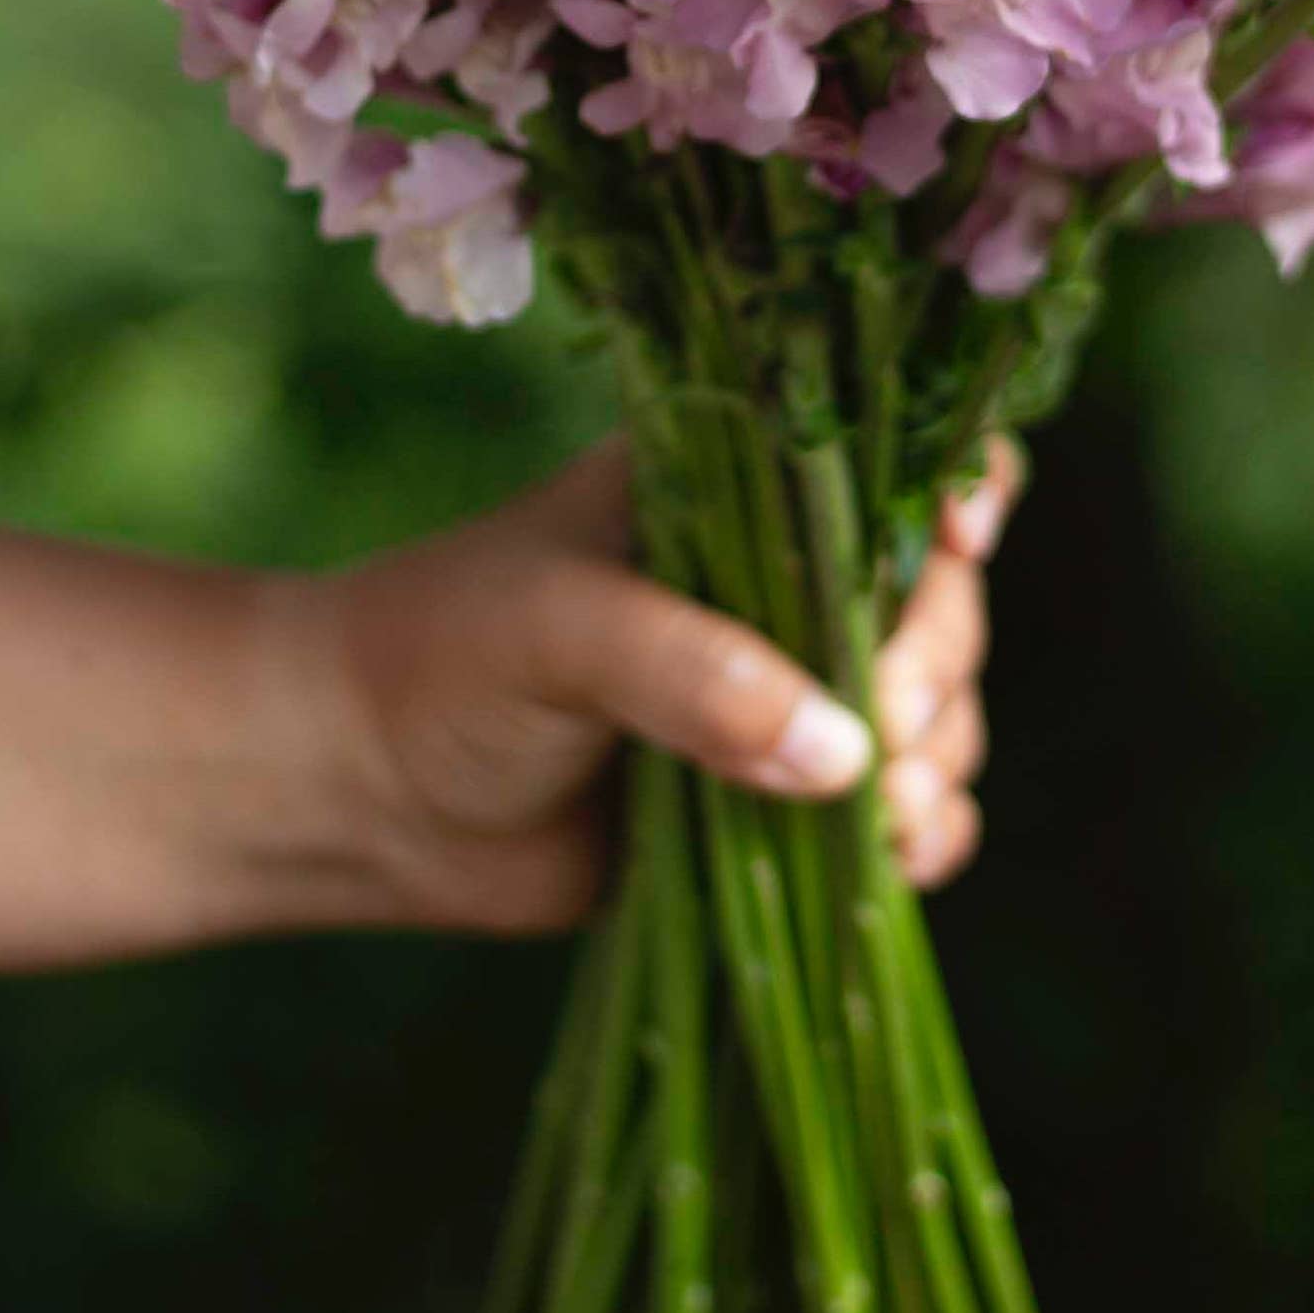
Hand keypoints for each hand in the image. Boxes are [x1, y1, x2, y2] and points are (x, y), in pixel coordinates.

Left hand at [299, 432, 1018, 938]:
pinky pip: (898, 811)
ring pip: (935, 710)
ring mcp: (784, 692)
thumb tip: (846, 754)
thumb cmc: (441, 661)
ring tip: (881, 817)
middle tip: (880, 732)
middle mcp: (778, 578)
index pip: (892, 453)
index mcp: (737, 486)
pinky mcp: (774, 800)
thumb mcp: (560, 630)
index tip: (956, 542)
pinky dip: (921, 835)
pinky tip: (896, 859)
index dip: (954, 484)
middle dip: (934, 665)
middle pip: (937, 596)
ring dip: (936, 761)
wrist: (358, 790)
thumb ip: (694, 673)